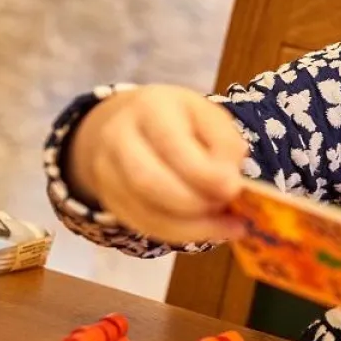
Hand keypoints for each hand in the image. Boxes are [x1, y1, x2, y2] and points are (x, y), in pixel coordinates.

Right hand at [66, 85, 249, 244]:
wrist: (131, 122)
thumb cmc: (181, 120)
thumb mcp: (210, 118)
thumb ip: (226, 146)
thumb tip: (230, 186)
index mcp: (151, 107)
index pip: (171, 144)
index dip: (203, 173)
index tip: (233, 188)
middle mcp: (119, 137)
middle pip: (148, 181)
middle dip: (195, 203)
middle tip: (227, 206)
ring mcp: (107, 171)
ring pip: (145, 212)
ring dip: (191, 225)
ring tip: (223, 223)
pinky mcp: (110, 199)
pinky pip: (143, 225)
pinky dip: (179, 233)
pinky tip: (207, 229)